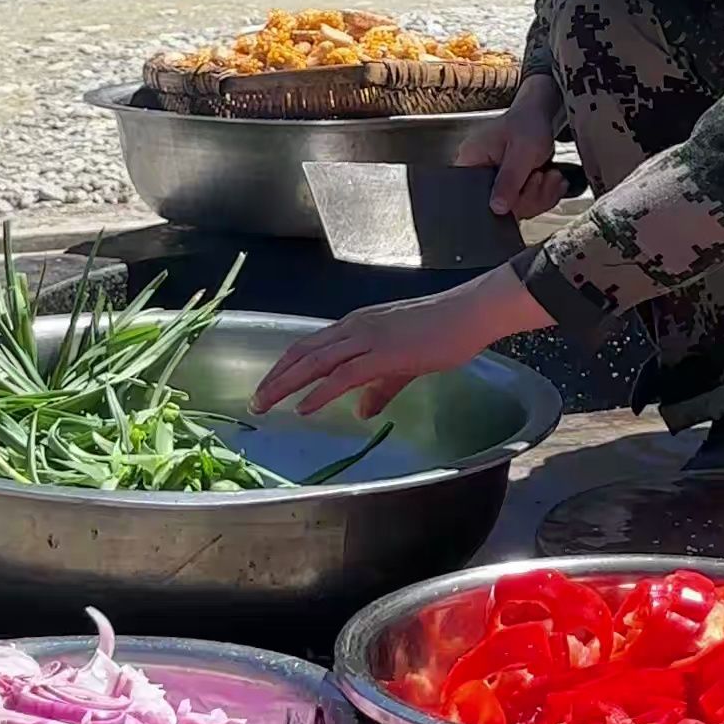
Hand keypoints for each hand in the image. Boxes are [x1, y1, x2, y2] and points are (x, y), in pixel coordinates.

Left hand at [250, 266, 554, 419]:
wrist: (468, 313)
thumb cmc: (442, 332)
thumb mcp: (404, 363)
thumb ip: (379, 388)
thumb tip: (360, 411)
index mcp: (356, 326)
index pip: (310, 345)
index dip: (285, 366)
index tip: (267, 386)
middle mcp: (354, 327)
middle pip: (303, 352)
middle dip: (275, 377)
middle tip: (255, 400)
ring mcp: (367, 338)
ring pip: (315, 362)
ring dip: (286, 384)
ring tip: (265, 403)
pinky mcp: (383, 352)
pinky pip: (342, 374)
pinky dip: (319, 391)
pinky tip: (304, 406)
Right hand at [458, 75, 569, 217]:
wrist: (540, 115)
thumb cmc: (528, 124)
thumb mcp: (521, 152)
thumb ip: (509, 179)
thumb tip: (497, 208)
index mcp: (470, 161)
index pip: (475, 197)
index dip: (502, 202)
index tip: (523, 188)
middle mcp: (479, 174)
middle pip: (499, 208)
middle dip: (529, 196)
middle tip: (541, 175)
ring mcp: (495, 182)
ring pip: (517, 208)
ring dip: (540, 195)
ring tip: (549, 174)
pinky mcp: (510, 187)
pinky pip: (526, 204)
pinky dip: (544, 195)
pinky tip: (550, 179)